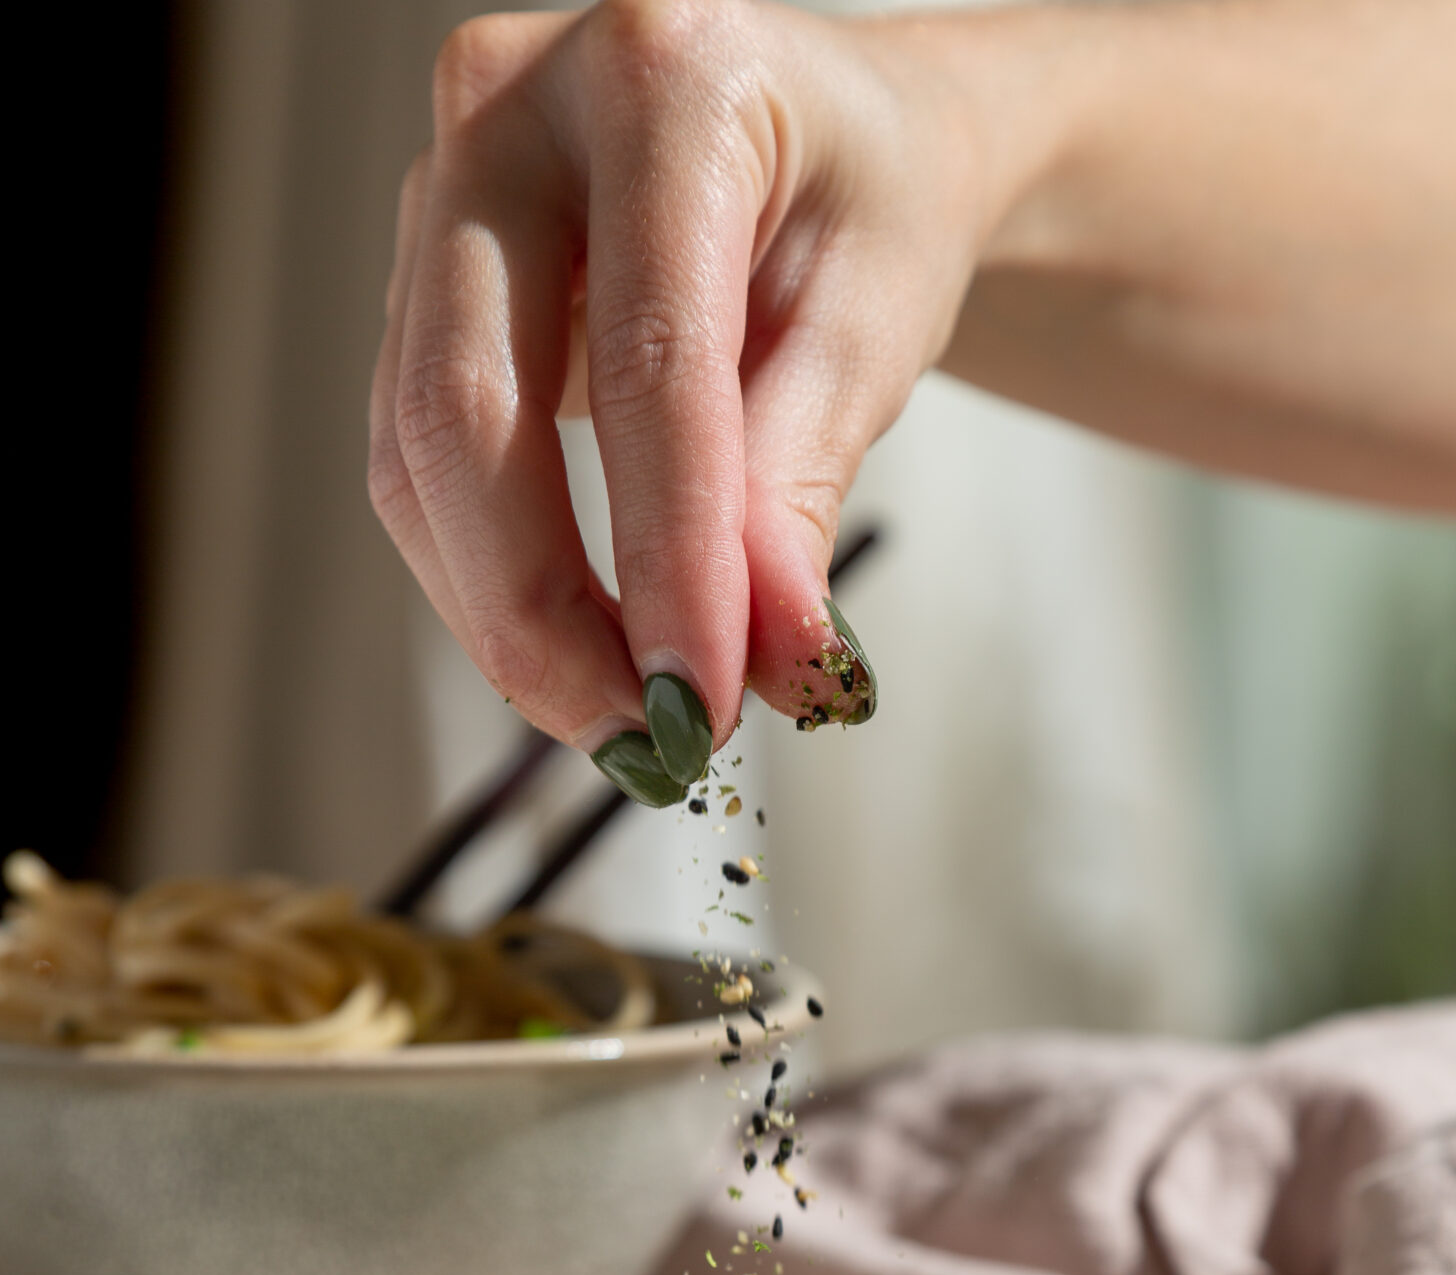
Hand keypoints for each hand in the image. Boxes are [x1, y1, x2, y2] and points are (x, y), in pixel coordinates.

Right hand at [368, 1, 990, 798]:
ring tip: (617, 718)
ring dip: (505, 617)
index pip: (647, 360)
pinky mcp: (415, 276)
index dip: (667, 553)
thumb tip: (770, 666)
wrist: (828, 141)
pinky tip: (569, 643)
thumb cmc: (867, 207)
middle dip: (543, 613)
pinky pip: (414, 458)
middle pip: (467, 408)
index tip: (699, 703)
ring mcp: (441, 188)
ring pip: (418, 451)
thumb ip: (803, 488)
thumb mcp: (876, 326)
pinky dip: (485, 575)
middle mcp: (513, 107)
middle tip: (634, 743)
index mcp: (661, 79)